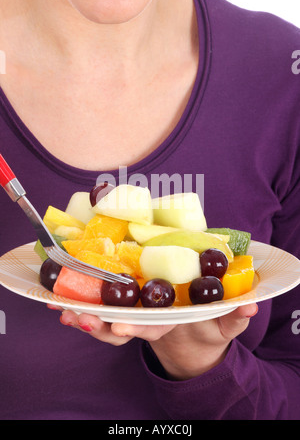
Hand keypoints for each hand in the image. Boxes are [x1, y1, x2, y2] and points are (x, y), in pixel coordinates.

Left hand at [49, 302, 257, 379]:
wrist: (194, 333)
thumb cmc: (209, 324)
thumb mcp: (225, 324)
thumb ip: (235, 317)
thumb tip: (251, 306)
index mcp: (168, 322)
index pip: (150, 326)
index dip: (134, 326)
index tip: (118, 326)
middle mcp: (147, 321)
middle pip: (120, 326)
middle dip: (99, 324)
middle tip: (79, 317)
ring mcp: (136, 315)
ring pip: (106, 321)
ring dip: (84, 316)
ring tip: (64, 310)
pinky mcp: (128, 307)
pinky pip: (103, 310)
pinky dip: (84, 307)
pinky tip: (63, 304)